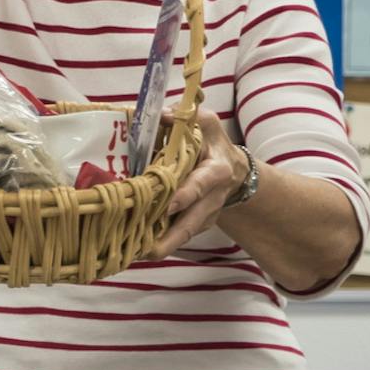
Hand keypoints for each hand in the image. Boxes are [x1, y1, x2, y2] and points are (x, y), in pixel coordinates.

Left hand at [151, 111, 246, 258]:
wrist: (233, 170)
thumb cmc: (212, 143)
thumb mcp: (205, 123)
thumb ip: (185, 117)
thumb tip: (161, 115)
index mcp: (215, 171)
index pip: (201, 184)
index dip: (186, 194)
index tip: (170, 204)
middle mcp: (211, 198)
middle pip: (193, 221)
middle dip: (172, 237)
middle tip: (149, 250)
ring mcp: (203, 214)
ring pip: (184, 233)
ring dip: (163, 245)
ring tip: (137, 254)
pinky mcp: (194, 223)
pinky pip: (177, 234)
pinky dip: (160, 241)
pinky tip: (137, 248)